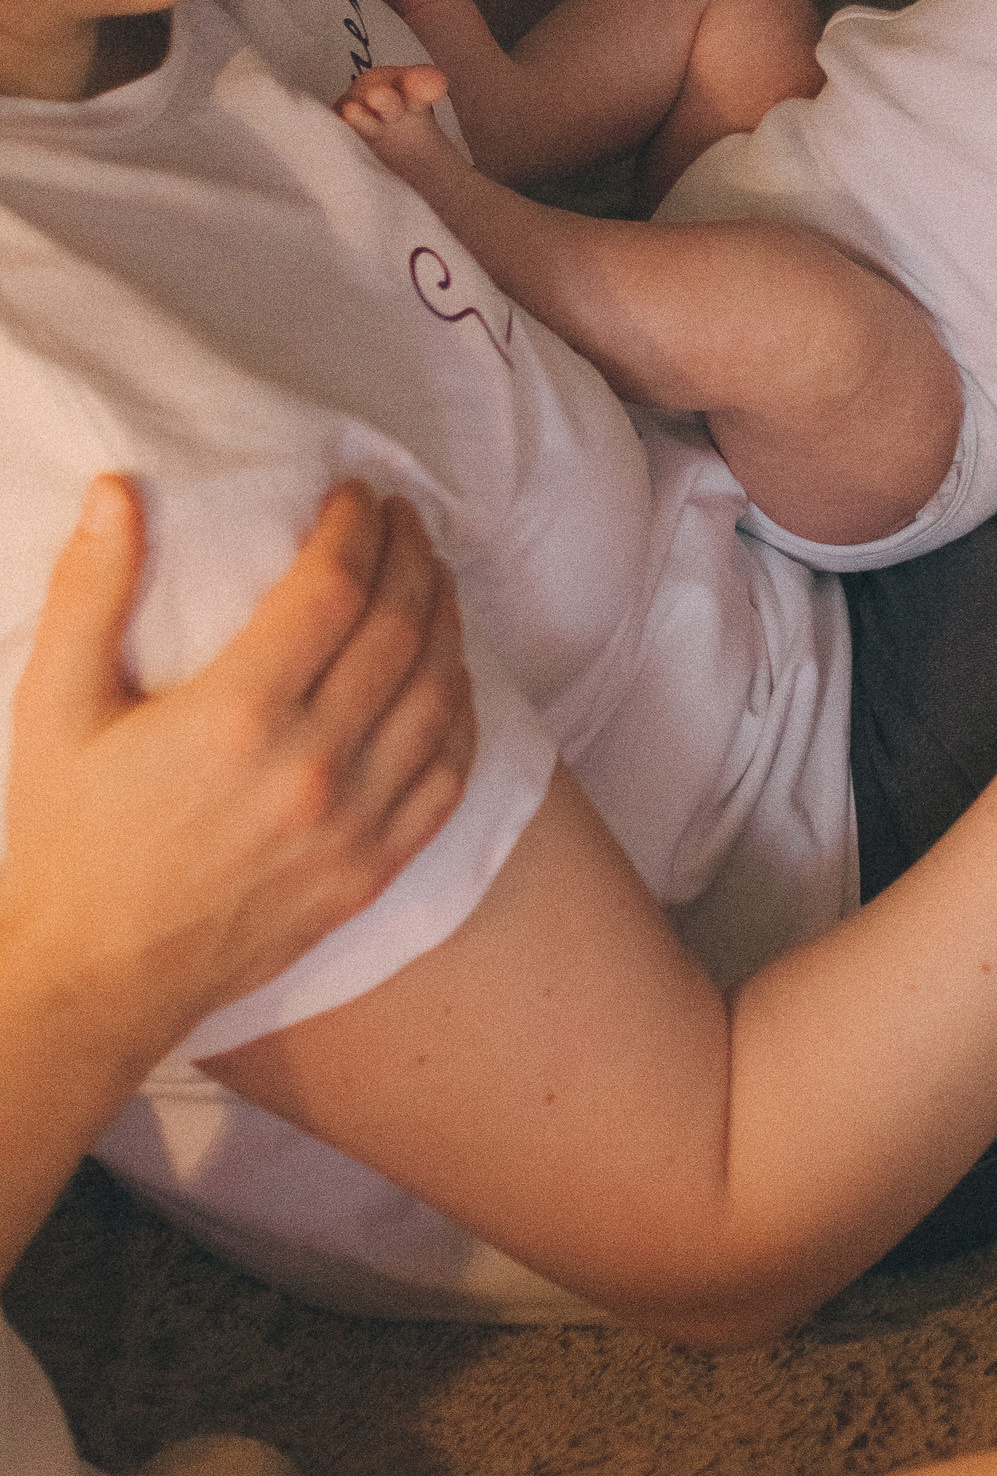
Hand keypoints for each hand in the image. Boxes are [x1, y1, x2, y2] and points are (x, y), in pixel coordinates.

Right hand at [2, 477, 476, 1077]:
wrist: (88, 983)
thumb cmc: (66, 841)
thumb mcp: (54, 707)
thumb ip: (90, 592)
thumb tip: (119, 492)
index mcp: (236, 716)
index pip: (334, 588)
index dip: (356, 526)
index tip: (356, 494)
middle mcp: (310, 768)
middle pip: (400, 628)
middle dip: (411, 555)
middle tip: (403, 517)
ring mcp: (350, 827)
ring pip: (438, 696)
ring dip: (446, 621)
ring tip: (432, 576)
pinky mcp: (367, 874)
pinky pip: (446, 778)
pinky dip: (462, 713)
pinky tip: (451, 676)